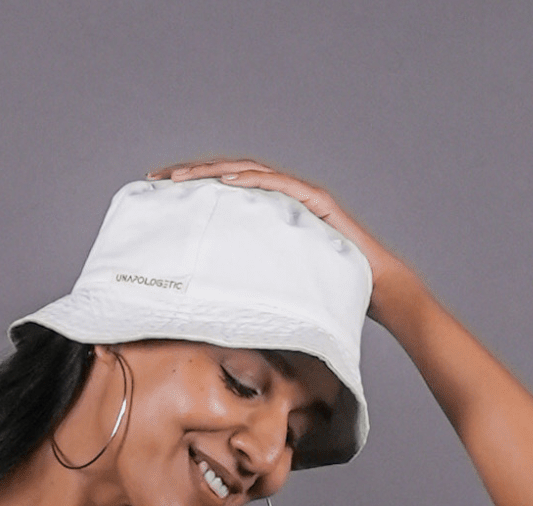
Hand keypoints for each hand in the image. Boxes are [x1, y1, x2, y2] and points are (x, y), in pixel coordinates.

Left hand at [145, 156, 409, 319]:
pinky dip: (252, 181)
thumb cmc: (328, 293)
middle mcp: (282, 198)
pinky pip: (280, 186)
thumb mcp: (275, 287)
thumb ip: (249, 281)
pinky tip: (227, 182)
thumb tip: (206, 306)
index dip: (193, 189)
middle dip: (191, 174)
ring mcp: (300, 196)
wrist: (376, 291)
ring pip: (249, 173)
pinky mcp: (317, 202)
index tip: (159, 193)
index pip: (224, 193)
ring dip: (213, 171)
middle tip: (156, 179)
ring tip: (181, 177)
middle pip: (230, 176)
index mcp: (269, 213)